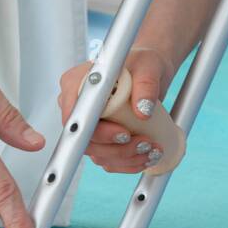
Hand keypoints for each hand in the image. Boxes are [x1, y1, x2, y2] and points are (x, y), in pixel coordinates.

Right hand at [58, 47, 176, 173]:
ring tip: (152, 150)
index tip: (123, 133)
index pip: (75, 116)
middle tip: (144, 143)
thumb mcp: (148, 66)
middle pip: (86, 140)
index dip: (97, 131)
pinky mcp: (102, 139)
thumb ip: (146, 83)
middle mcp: (78, 106)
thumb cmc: (143, 63)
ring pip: (98, 154)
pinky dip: (128, 164)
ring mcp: (89, 125)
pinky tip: (147, 158)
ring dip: (126, 158)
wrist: (151, 73)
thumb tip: (142, 111)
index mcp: (76, 84)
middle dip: (117, 149)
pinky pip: (109, 159)